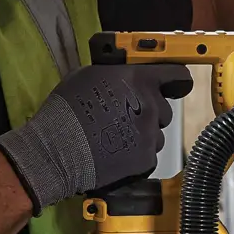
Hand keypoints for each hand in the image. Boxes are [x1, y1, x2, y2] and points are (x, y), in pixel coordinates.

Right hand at [0, 64, 194, 212]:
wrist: (56, 150)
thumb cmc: (66, 110)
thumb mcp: (88, 76)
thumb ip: (117, 74)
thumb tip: (126, 74)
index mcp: (139, 79)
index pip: (177, 74)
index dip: (176, 80)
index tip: (176, 84)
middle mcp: (149, 105)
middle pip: (164, 108)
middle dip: (149, 112)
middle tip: (125, 117)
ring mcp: (150, 134)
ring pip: (156, 134)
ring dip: (142, 135)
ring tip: (116, 137)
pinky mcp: (145, 158)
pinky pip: (148, 154)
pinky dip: (136, 155)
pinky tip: (116, 153)